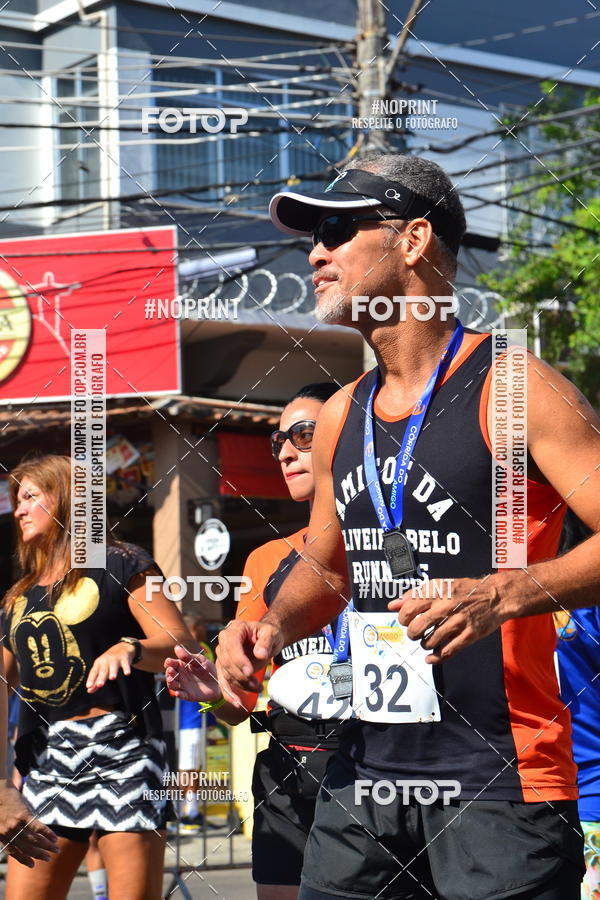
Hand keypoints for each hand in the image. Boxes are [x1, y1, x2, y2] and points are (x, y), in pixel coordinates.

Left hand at [0, 781, 57, 866]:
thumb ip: (6, 831)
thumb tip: (17, 838)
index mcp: (1, 836)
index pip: (14, 852)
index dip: (24, 859)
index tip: (33, 865)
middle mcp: (8, 833)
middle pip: (26, 848)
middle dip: (39, 854)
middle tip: (49, 858)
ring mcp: (16, 824)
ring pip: (34, 839)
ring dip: (46, 846)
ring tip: (56, 849)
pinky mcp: (24, 814)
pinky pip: (38, 827)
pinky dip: (47, 833)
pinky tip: (54, 837)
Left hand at [86, 642, 135, 692]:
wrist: (122, 648)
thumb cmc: (109, 662)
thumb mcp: (102, 669)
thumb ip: (96, 681)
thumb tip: (89, 691)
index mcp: (99, 663)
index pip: (94, 672)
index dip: (91, 679)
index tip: (88, 686)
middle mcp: (106, 660)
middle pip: (103, 670)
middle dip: (101, 677)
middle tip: (99, 685)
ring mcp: (115, 659)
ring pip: (113, 666)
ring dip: (113, 671)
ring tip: (112, 678)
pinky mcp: (124, 658)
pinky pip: (125, 664)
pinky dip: (126, 668)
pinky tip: (127, 673)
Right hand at [164, 645, 219, 702]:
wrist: (219, 682)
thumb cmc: (209, 669)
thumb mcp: (200, 661)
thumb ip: (188, 656)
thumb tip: (176, 647)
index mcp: (183, 666)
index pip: (172, 664)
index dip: (169, 662)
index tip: (169, 661)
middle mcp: (181, 676)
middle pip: (170, 674)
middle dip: (169, 672)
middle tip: (171, 670)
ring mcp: (184, 686)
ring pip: (173, 685)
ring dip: (171, 683)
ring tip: (171, 680)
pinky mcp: (188, 695)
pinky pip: (182, 695)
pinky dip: (179, 694)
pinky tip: (178, 693)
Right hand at [216, 619, 282, 702]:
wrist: (265, 638)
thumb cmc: (268, 633)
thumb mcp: (271, 633)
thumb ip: (266, 642)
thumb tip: (260, 654)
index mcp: (234, 630)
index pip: (232, 646)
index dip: (239, 660)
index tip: (250, 672)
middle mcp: (224, 642)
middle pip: (227, 662)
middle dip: (242, 676)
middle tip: (257, 685)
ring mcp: (222, 655)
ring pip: (227, 674)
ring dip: (241, 685)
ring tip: (257, 688)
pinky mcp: (224, 667)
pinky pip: (224, 681)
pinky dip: (229, 693)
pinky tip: (236, 702)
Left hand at [389, 575, 506, 662]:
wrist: (495, 596)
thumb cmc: (466, 590)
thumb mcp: (440, 585)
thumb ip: (415, 594)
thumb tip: (393, 605)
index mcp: (437, 593)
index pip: (408, 609)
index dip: (403, 619)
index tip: (407, 620)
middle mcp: (446, 607)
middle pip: (416, 628)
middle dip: (412, 634)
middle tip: (416, 633)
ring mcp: (458, 622)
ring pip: (430, 642)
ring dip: (425, 644)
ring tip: (429, 640)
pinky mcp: (469, 635)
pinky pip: (447, 651)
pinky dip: (436, 657)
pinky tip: (432, 655)